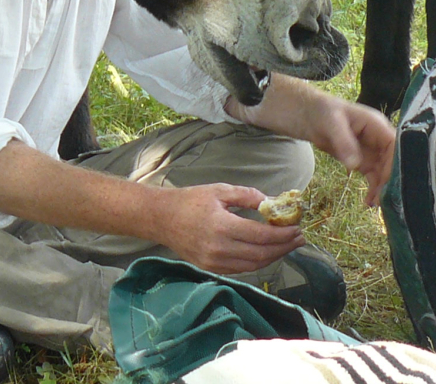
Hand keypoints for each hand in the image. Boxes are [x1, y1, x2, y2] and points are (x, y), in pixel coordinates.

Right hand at [154, 183, 304, 273]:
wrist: (162, 218)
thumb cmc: (190, 200)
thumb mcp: (219, 190)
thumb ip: (247, 195)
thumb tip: (272, 202)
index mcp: (222, 225)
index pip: (262, 235)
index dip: (283, 235)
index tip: (297, 229)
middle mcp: (220, 248)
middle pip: (262, 254)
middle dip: (284, 247)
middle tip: (299, 239)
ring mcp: (215, 262)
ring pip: (254, 265)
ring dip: (274, 257)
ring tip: (286, 246)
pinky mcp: (212, 268)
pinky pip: (241, 269)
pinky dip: (258, 262)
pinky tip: (265, 252)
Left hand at [227, 75, 395, 204]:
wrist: (302, 112)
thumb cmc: (318, 110)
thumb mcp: (330, 122)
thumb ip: (343, 142)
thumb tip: (355, 164)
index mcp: (375, 124)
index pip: (395, 146)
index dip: (395, 164)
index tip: (388, 182)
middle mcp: (376, 137)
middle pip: (392, 162)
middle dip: (390, 180)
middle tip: (383, 200)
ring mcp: (370, 149)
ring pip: (383, 172)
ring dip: (381, 188)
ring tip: (374, 204)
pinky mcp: (360, 158)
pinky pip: (372, 176)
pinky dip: (372, 188)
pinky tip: (368, 202)